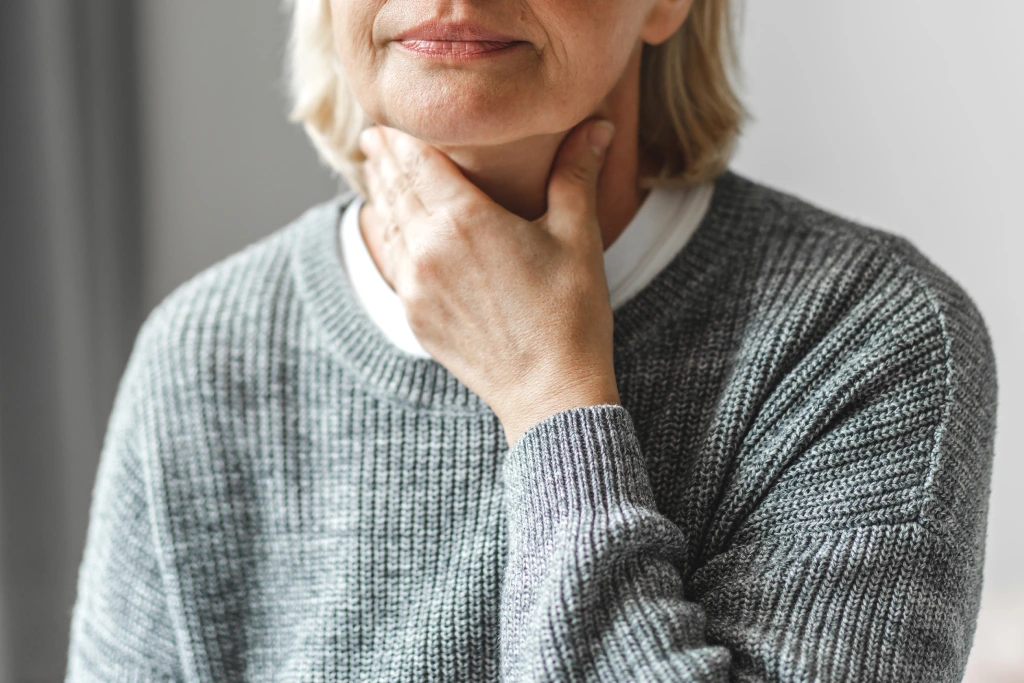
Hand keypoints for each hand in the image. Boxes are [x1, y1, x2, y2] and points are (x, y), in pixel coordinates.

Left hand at [358, 119, 620, 446]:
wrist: (548, 392)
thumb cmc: (570, 315)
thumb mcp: (577, 237)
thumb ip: (576, 174)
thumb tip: (597, 124)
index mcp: (465, 219)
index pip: (417, 160)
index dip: (401, 136)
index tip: (391, 120)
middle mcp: (428, 247)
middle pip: (395, 188)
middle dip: (385, 159)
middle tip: (377, 138)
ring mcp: (415, 285)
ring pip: (388, 225)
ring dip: (381, 194)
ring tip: (377, 173)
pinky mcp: (414, 315)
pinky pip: (392, 262)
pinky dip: (388, 235)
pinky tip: (392, 228)